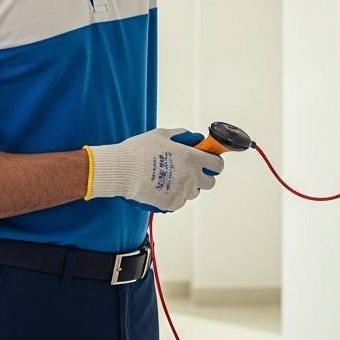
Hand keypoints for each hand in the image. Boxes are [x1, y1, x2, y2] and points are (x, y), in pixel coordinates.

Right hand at [85, 128, 223, 211]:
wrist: (122, 170)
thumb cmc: (140, 150)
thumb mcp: (162, 135)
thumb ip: (182, 136)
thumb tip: (194, 138)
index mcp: (192, 158)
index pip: (217, 165)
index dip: (214, 162)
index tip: (209, 161)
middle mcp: (191, 177)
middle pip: (210, 182)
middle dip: (204, 176)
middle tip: (191, 171)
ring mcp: (182, 192)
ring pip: (194, 192)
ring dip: (188, 186)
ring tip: (171, 178)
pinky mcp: (171, 204)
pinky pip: (180, 201)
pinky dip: (175, 196)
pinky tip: (163, 187)